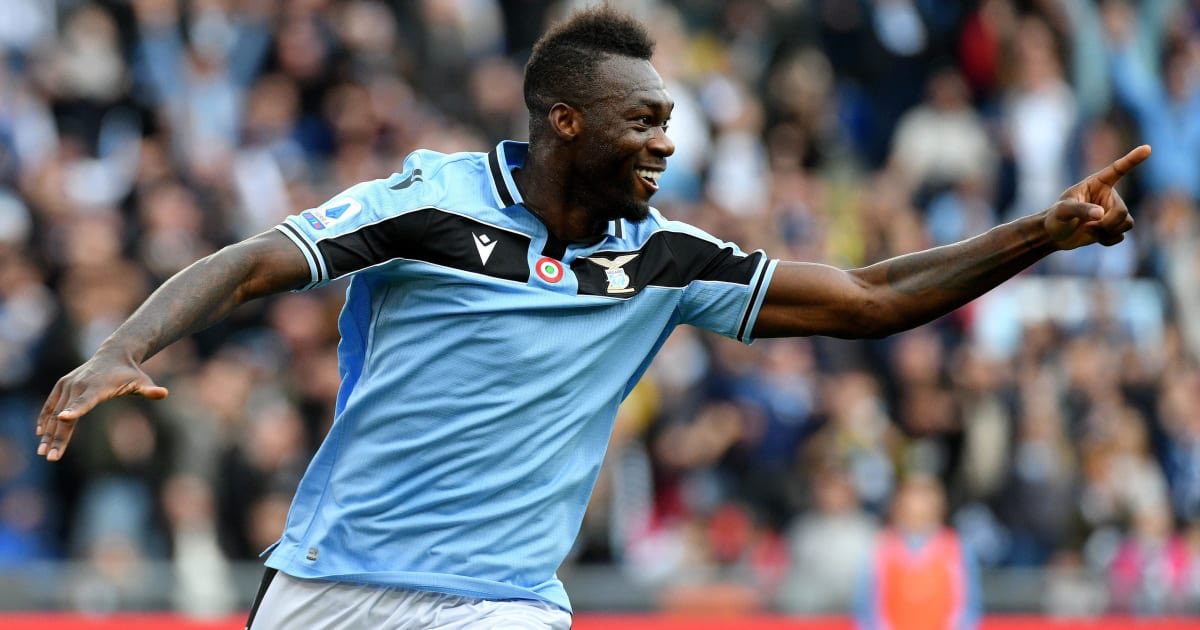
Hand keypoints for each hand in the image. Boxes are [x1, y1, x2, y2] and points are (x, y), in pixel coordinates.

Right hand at [36, 351, 168, 461]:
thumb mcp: (142, 382)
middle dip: (56, 437)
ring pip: (54, 412)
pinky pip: (50, 404)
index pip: (85, 401)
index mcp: (98, 387)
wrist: (114, 354)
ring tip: (42, 453)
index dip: (75, 410)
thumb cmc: (130, 373)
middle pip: (65, 415)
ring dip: (47, 433)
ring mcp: (68, 384)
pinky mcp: (62, 384)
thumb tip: (164, 393)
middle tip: (50, 457)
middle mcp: (79, 385)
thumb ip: (149, 391)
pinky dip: (44, 418)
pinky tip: (40, 434)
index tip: (64, 419)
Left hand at [1044, 145, 1149, 249]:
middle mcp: (1108, 196)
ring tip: (1089, 230)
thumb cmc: (1056, 217)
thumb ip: (1080, 209)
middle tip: (1088, 226)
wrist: (1054, 235)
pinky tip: (1095, 238)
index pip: (1117, 169)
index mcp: (1097, 184)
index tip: (1147, 148)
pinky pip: (1121, 235)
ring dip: (1108, 232)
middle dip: (1108, 223)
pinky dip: (1108, 240)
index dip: (1132, 159)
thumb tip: (1101, 214)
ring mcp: (1112, 212)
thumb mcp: (1062, 211)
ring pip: (1127, 223)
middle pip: (1122, 211)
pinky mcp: (1113, 227)